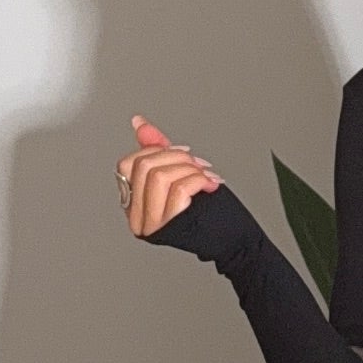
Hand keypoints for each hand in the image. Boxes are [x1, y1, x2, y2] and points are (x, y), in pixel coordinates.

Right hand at [119, 114, 220, 237]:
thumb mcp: (180, 173)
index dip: (158, 150)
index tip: (185, 153)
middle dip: (177, 157)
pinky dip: (198, 180)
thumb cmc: (210, 210)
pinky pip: (178, 189)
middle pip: (143, 166)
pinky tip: (209, 185)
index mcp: (133, 203)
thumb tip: (139, 123)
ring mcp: (148, 224)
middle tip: (199, 165)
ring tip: (205, 177)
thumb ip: (158, 149)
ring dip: (189, 169)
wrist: (234, 239)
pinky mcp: (166, 228)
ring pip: (159, 176)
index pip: (128, 163)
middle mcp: (135, 216)